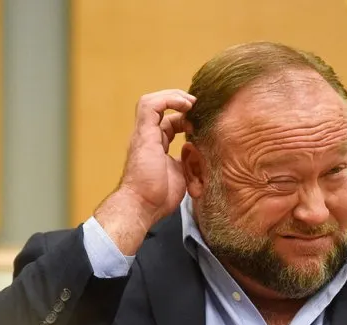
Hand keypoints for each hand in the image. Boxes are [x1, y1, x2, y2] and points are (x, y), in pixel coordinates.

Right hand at [95, 90, 195, 253]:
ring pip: (152, 102)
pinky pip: (151, 105)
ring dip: (174, 97)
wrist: (143, 205)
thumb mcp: (181, 174)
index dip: (186, 118)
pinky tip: (186, 105)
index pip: (170, 123)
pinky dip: (169, 100)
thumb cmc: (160, 197)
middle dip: (180, 103)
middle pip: (161, 109)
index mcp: (156, 147)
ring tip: (192, 102)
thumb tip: (199, 154)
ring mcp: (144, 134)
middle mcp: (147, 137)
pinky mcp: (144, 134)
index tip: (203, 122)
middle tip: (200, 107)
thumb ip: (187, 161)